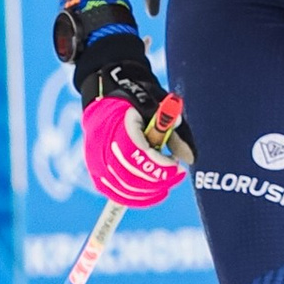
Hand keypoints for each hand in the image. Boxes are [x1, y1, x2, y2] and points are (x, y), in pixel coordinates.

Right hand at [58, 1, 192, 204]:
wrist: (109, 87)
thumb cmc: (137, 94)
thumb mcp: (159, 104)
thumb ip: (174, 131)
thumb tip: (189, 159)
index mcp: (116, 122)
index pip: (136, 153)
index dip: (158, 164)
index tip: (177, 166)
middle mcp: (100, 142)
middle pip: (128, 175)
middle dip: (155, 179)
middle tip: (174, 175)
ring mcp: (94, 157)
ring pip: (121, 187)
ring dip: (147, 190)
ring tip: (164, 181)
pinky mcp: (95, 168)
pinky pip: (112, 190)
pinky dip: (132, 196)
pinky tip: (150, 192)